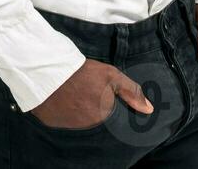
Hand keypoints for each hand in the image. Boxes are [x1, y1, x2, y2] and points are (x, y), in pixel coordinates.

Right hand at [29, 59, 151, 129]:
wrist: (48, 70)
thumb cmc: (82, 73)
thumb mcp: (111, 76)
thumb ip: (132, 92)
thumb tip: (149, 110)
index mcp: (103, 116)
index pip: (111, 117)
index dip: (106, 105)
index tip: (100, 96)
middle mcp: (88, 126)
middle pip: (95, 119)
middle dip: (93, 108)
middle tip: (86, 92)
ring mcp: (70, 126)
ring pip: (80, 120)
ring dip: (80, 111)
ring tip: (75, 94)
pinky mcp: (54, 122)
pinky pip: (63, 119)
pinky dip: (65, 112)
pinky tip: (63, 99)